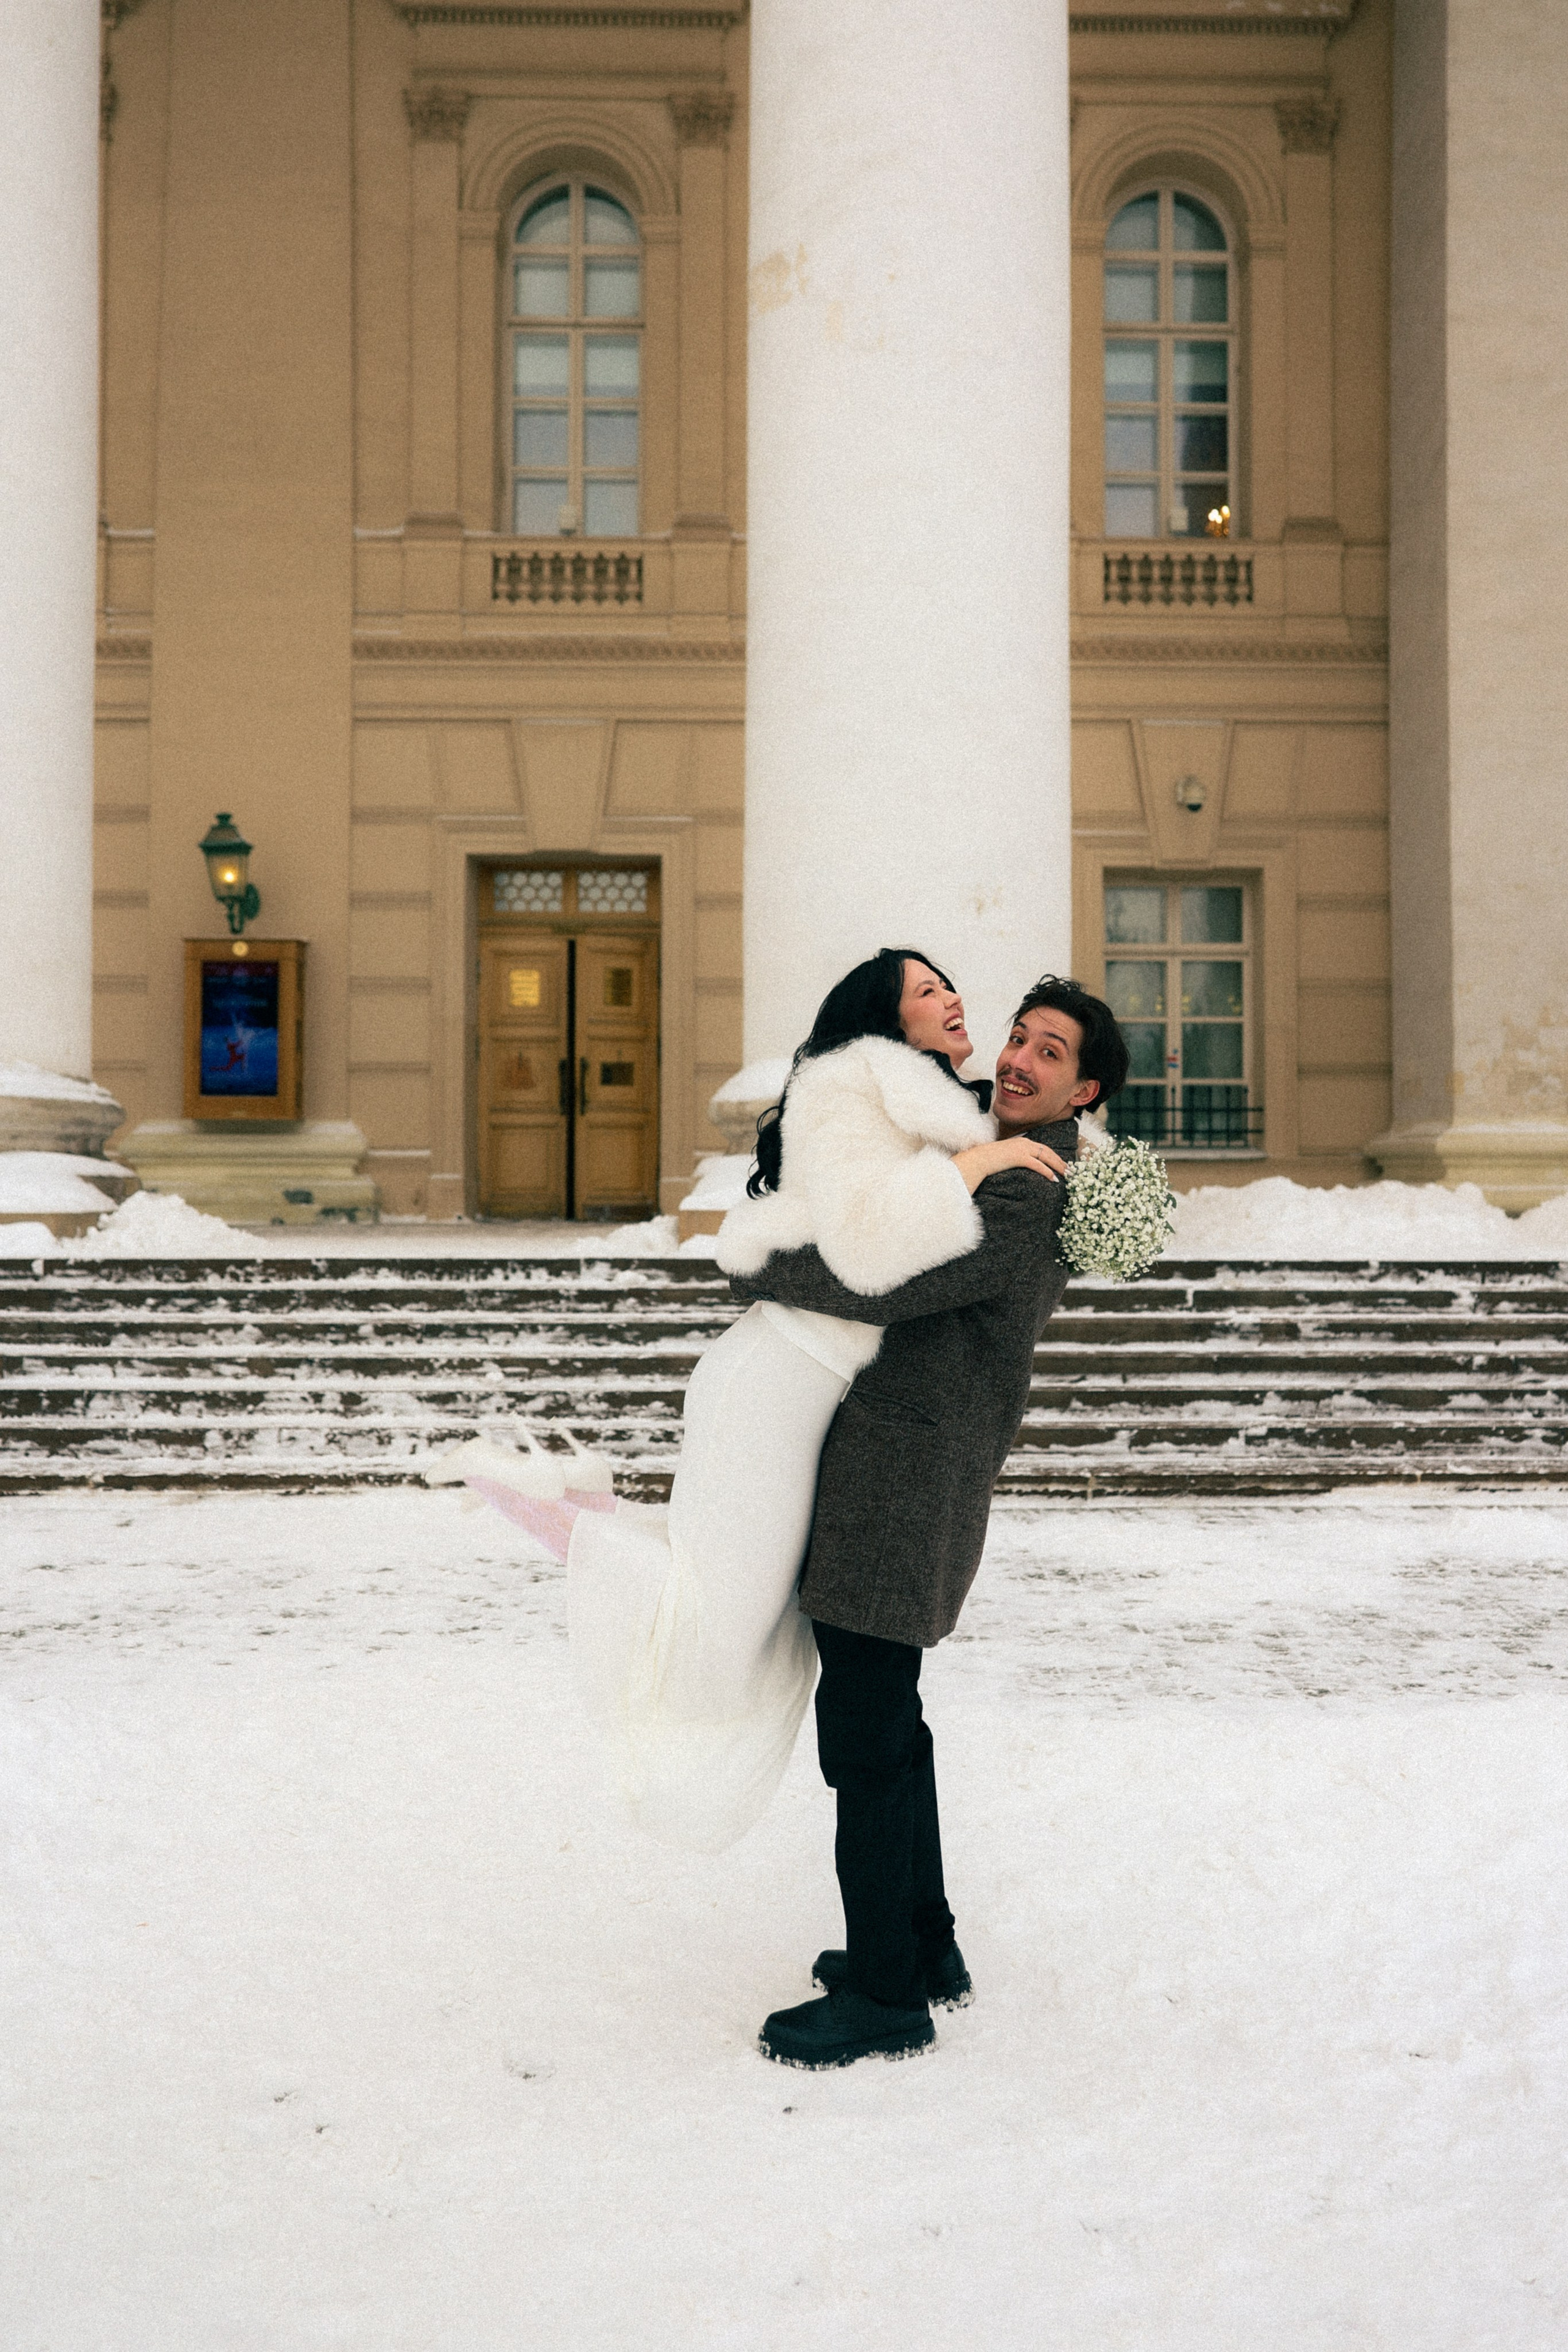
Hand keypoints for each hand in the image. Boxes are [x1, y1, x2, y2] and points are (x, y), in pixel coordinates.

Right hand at [953, 1134, 1069, 1194]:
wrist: (978, 1159)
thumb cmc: (989, 1160)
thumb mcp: (1006, 1157)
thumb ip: (1016, 1158)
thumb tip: (1022, 1167)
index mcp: (1023, 1141)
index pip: (1044, 1148)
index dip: (1055, 1156)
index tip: (1064, 1164)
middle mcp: (1025, 1143)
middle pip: (1048, 1152)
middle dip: (1061, 1161)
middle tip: (1071, 1171)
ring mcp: (1022, 1149)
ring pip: (1046, 1157)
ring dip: (1058, 1166)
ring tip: (1067, 1175)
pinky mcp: (1019, 1157)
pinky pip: (1037, 1165)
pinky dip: (1047, 1172)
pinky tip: (1053, 1179)